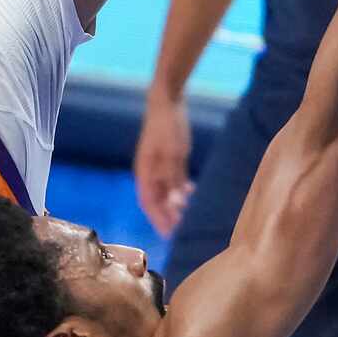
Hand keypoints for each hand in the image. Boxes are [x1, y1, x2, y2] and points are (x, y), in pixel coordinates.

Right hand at [135, 94, 193, 236]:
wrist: (167, 102)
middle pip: (158, 200)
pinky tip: (192, 194)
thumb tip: (176, 202)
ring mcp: (159, 165)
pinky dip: (181, 190)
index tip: (170, 235)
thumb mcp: (173, 153)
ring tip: (189, 216)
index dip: (158, 220)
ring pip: (167, 191)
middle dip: (169, 215)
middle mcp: (150, 172)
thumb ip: (173, 178)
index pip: (149, 203)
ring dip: (176, 204)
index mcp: (145, 172)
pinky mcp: (170, 158)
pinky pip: (174, 180)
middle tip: (183, 230)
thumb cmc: (168, 127)